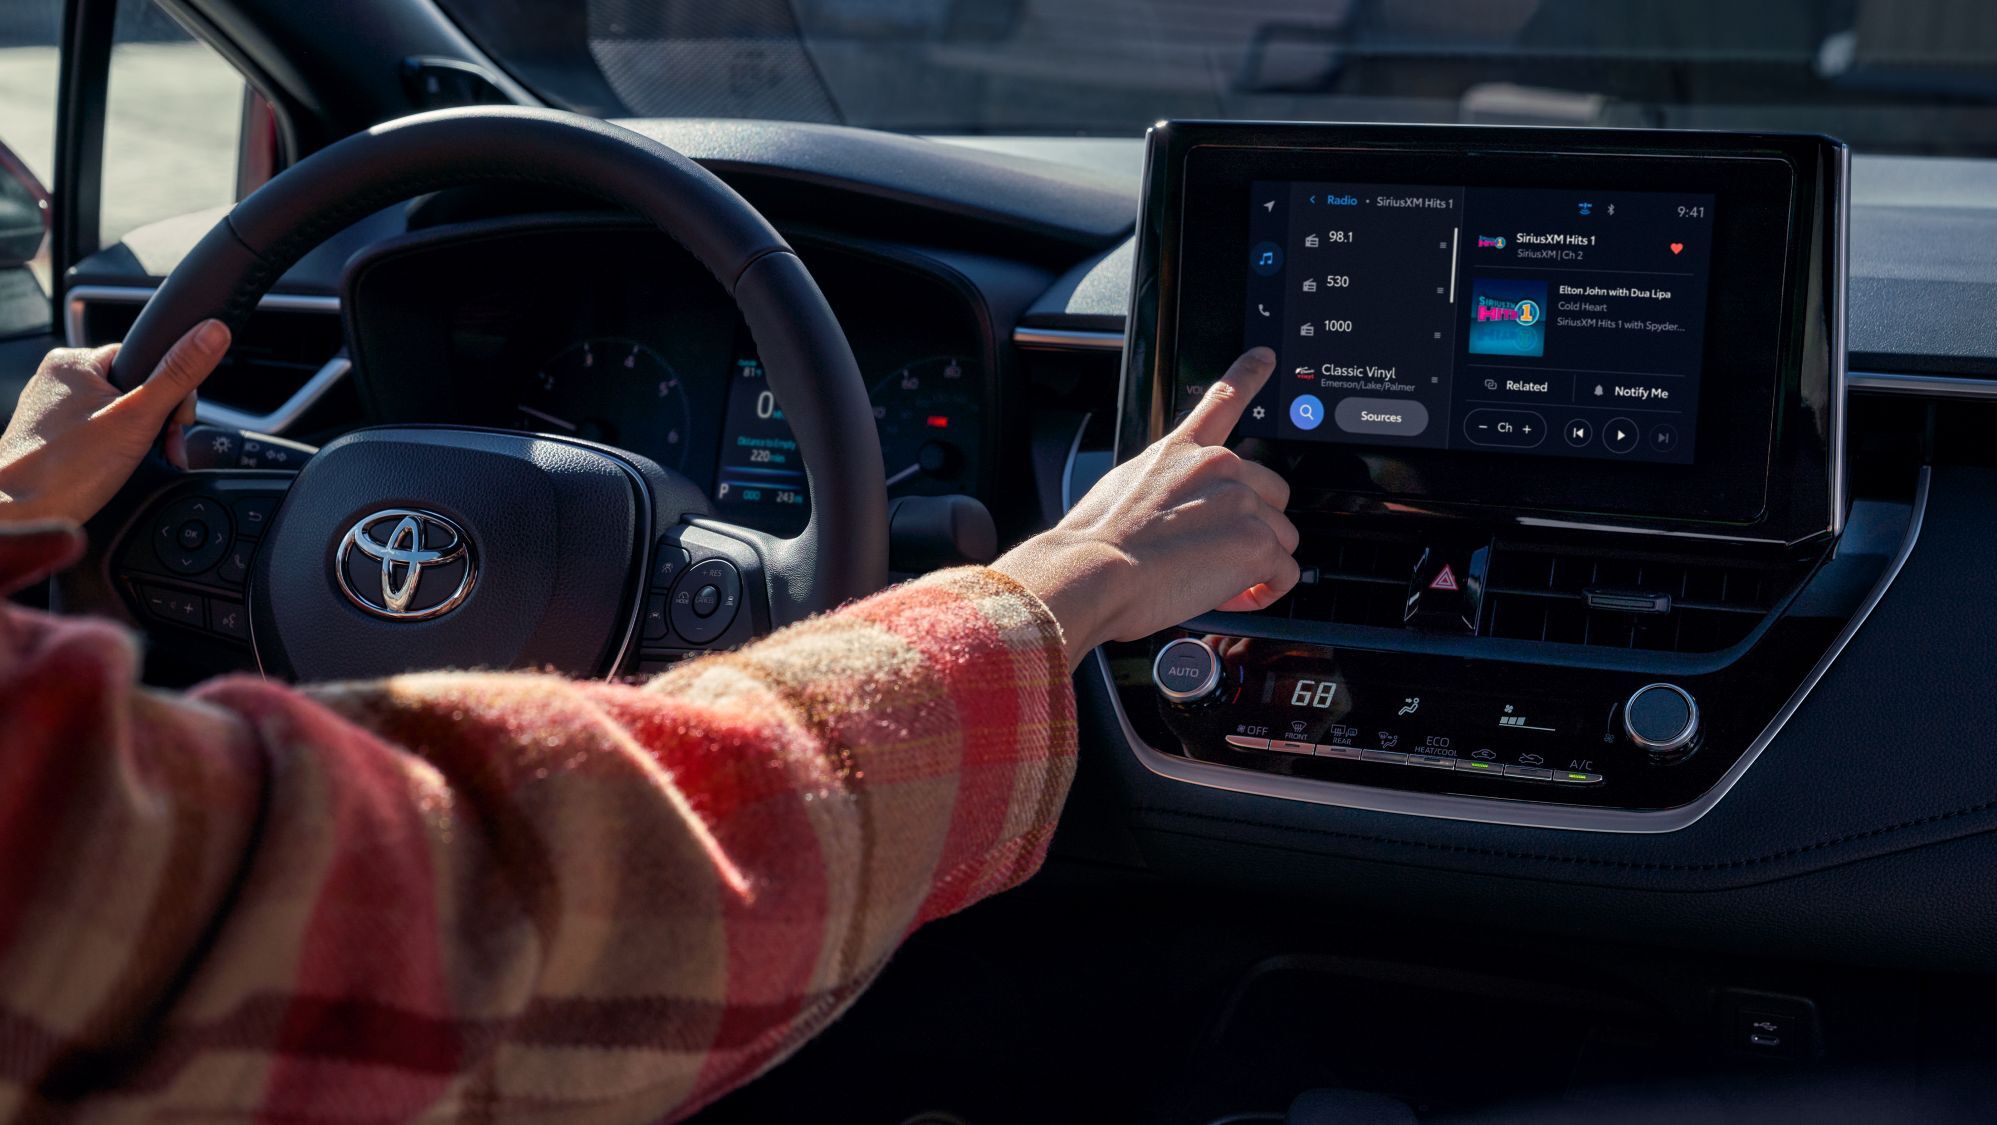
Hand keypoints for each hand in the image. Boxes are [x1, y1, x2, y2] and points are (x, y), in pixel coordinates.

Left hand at [0, 320, 230, 524]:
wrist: (20, 516)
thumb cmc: (64, 470)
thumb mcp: (137, 418)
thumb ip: (178, 374)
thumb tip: (211, 334)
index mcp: (75, 361)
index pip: (146, 357)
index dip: (171, 391)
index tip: (174, 422)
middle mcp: (58, 379)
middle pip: (135, 387)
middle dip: (158, 421)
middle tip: (160, 449)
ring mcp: (53, 409)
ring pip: (119, 412)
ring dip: (142, 438)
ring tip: (137, 461)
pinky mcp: (53, 435)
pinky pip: (99, 431)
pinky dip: (117, 449)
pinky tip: (117, 467)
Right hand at [994, 347, 1298, 668]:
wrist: (1092, 571)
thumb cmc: (1095, 542)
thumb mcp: (1122, 488)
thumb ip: (1165, 485)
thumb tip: (1176, 509)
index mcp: (1183, 450)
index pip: (1224, 399)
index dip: (1249, 374)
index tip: (1265, 357)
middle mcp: (1219, 466)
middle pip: (1271, 495)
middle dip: (1253, 527)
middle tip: (1216, 555)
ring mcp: (1242, 502)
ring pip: (1280, 538)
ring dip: (1256, 564)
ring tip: (1213, 580)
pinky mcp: (1256, 543)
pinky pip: (1283, 573)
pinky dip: (1264, 590)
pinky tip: (1237, 595)